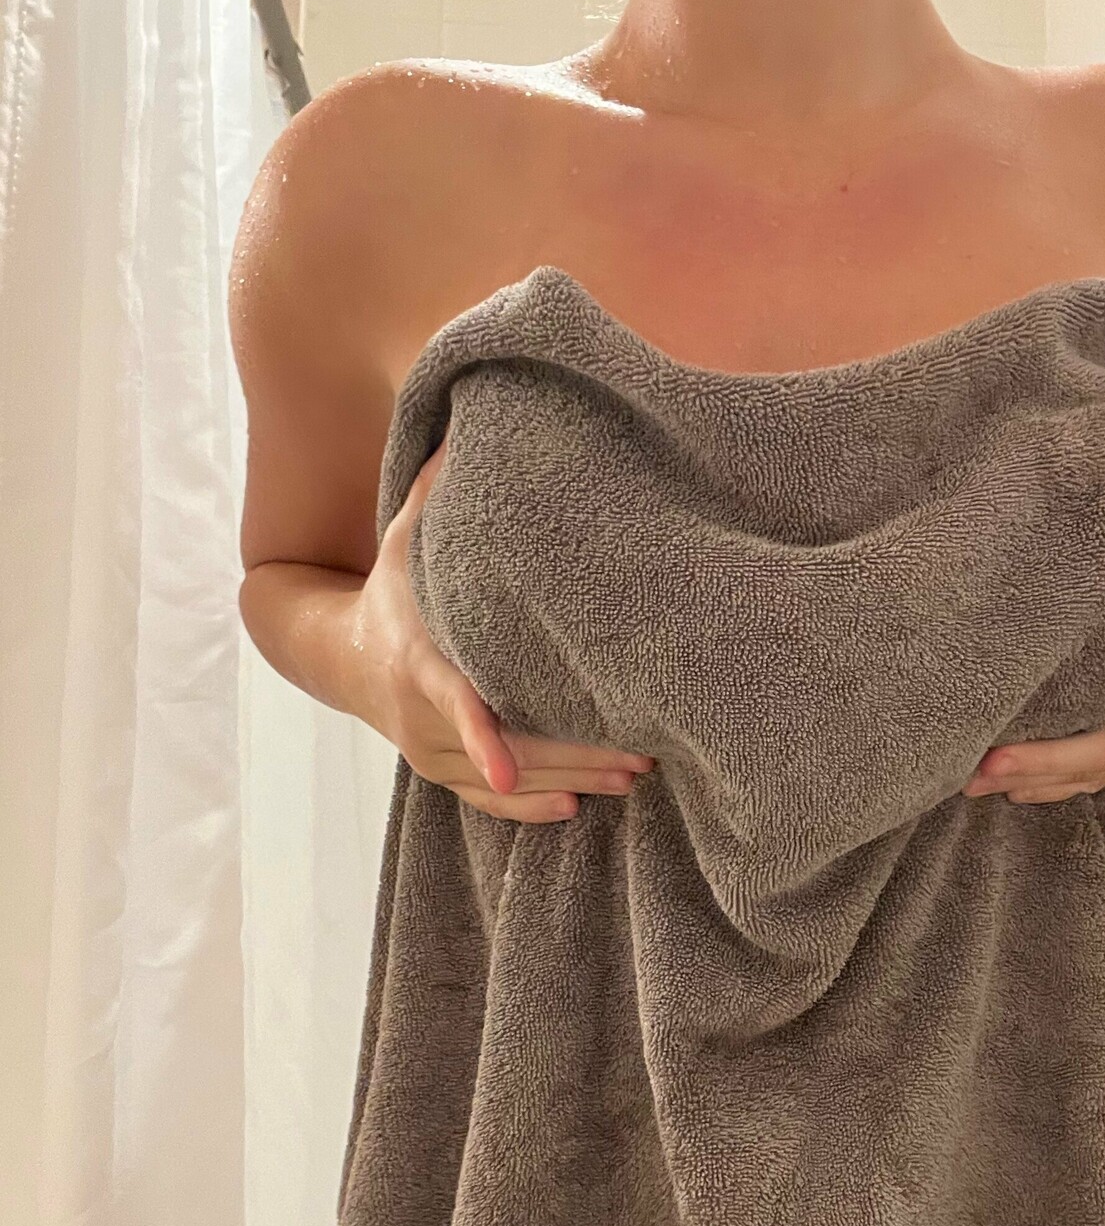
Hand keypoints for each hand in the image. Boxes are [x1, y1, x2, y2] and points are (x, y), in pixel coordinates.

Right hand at [349, 439, 654, 821]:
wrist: (339, 656)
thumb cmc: (390, 587)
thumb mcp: (404, 535)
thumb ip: (439, 489)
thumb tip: (473, 414)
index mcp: (416, 662)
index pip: (454, 704)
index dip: (482, 737)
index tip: (511, 770)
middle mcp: (418, 719)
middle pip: (505, 755)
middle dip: (575, 757)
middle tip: (643, 754)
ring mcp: (427, 753)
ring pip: (505, 786)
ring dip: (571, 782)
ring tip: (635, 775)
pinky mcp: (438, 774)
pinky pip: (485, 804)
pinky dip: (532, 811)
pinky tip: (577, 808)